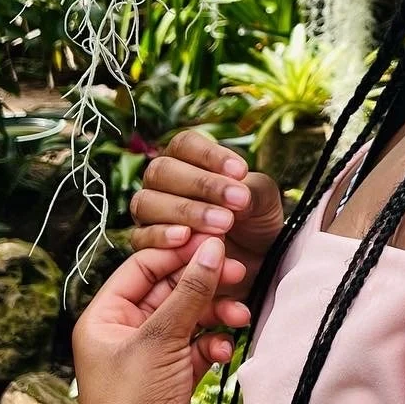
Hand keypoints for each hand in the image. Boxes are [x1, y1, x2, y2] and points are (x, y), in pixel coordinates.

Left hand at [73, 238, 248, 403]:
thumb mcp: (161, 339)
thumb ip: (190, 291)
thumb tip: (213, 248)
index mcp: (102, 320)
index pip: (142, 267)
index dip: (178, 253)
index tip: (214, 242)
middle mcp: (121, 335)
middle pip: (168, 291)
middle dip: (204, 285)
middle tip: (239, 273)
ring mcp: (146, 358)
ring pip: (188, 318)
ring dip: (215, 314)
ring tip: (240, 317)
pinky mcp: (170, 378)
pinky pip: (196, 346)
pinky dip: (213, 344)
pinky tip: (226, 350)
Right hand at [128, 128, 285, 304]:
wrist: (256, 258)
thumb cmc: (255, 217)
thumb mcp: (262, 197)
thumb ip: (250, 190)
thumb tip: (236, 195)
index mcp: (186, 158)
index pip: (185, 144)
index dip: (209, 155)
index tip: (241, 171)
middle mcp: (162, 181)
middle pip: (163, 171)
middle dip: (202, 185)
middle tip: (237, 202)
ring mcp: (149, 212)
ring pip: (148, 202)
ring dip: (186, 212)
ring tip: (223, 224)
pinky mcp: (145, 244)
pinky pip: (141, 237)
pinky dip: (163, 236)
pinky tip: (187, 238)